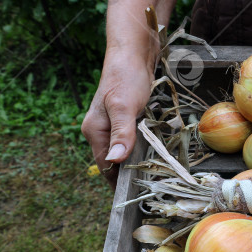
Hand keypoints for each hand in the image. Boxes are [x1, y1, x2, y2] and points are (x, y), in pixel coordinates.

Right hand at [81, 51, 152, 186]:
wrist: (133, 54)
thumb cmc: (126, 78)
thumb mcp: (124, 107)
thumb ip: (121, 133)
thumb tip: (115, 161)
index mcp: (95, 131)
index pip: (105, 166)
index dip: (119, 182)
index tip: (135, 197)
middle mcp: (101, 130)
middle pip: (114, 162)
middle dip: (129, 175)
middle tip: (151, 188)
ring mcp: (113, 125)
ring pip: (124, 152)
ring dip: (137, 163)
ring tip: (156, 176)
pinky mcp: (126, 119)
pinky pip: (133, 141)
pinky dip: (143, 149)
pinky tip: (156, 155)